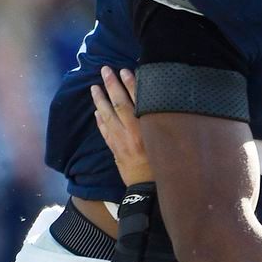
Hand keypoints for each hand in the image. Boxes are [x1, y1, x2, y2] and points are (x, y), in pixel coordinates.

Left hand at [91, 65, 154, 185]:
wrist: (148, 191)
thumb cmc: (163, 167)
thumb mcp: (167, 145)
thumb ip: (161, 126)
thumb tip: (158, 106)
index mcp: (147, 129)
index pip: (137, 101)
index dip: (131, 84)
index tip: (124, 70)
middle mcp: (131, 132)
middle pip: (119, 104)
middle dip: (111, 85)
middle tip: (104, 70)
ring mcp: (120, 141)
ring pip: (107, 116)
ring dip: (99, 100)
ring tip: (94, 87)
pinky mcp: (115, 151)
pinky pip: (105, 132)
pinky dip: (100, 121)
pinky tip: (96, 112)